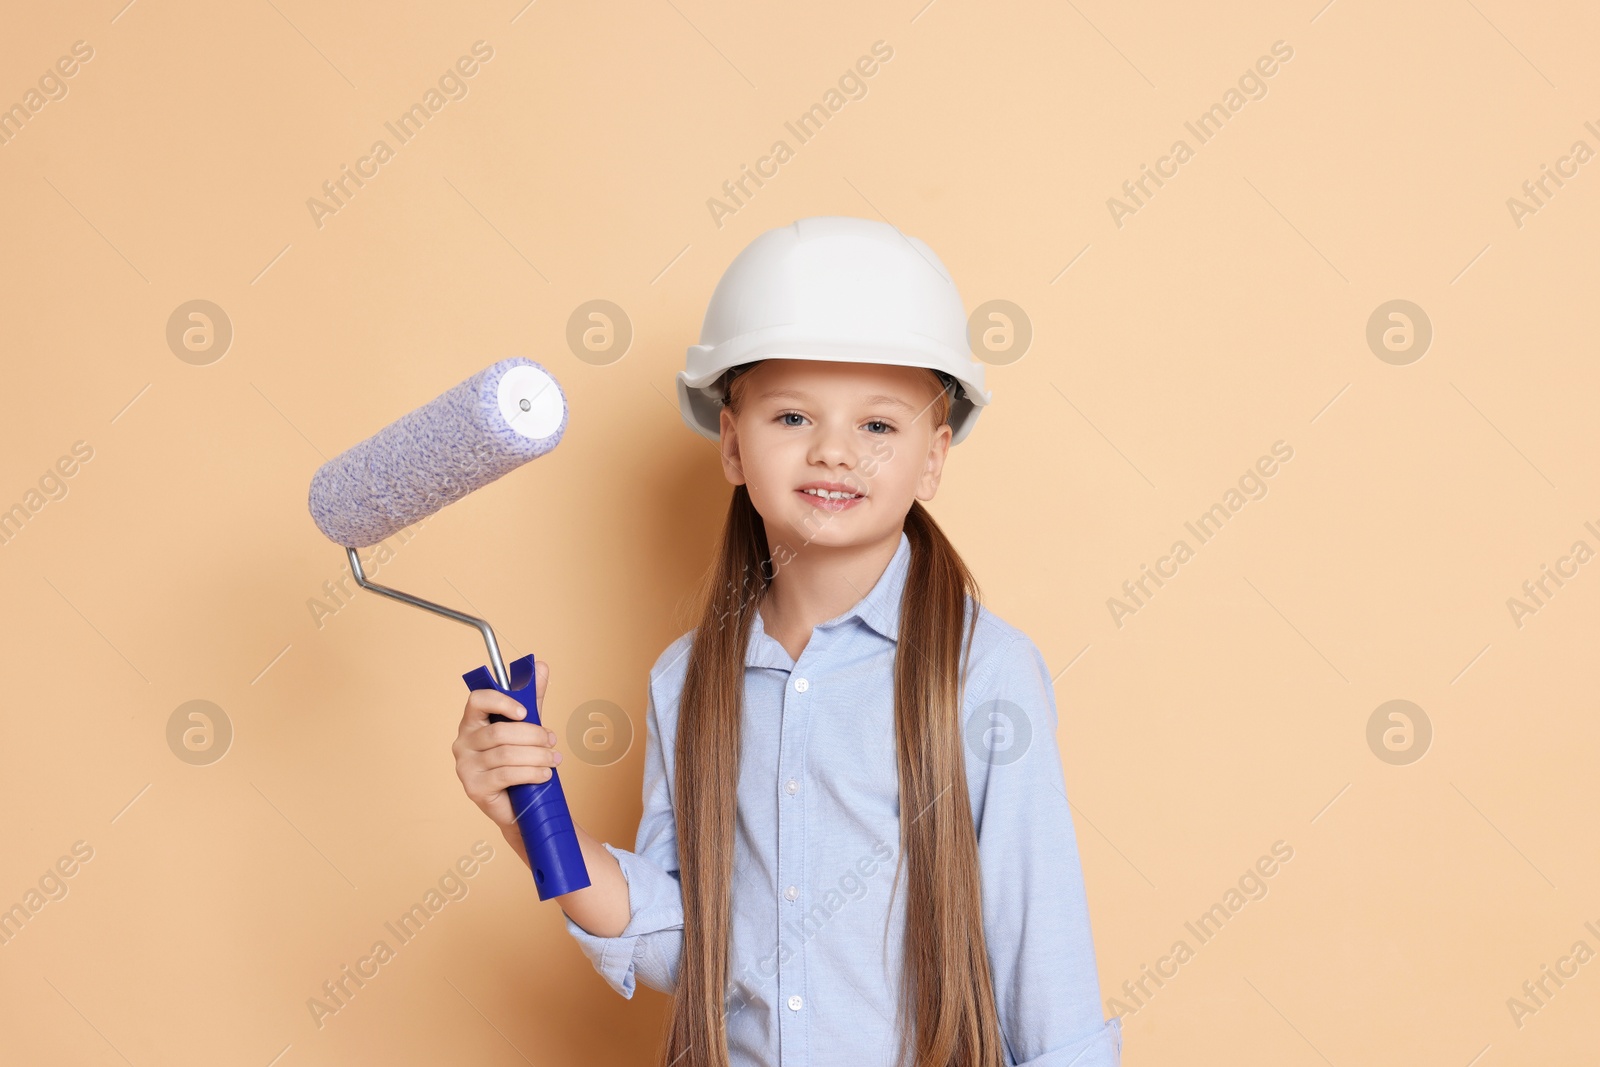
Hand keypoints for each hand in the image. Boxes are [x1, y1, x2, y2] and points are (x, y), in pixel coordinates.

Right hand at [452, 659, 562, 835]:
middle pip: (499, 731)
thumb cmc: (520, 760)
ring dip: (537, 756)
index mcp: (472, 722)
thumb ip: (532, 698)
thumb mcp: (528, 726)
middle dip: (533, 735)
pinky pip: (506, 775)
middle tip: (553, 742)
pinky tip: (545, 774)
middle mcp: (462, 743)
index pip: (477, 700)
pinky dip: (531, 772)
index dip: (501, 701)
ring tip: (554, 760)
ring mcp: (465, 767)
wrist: (519, 804)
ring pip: (506, 754)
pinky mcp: (474, 788)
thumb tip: (540, 665)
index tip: (524, 712)